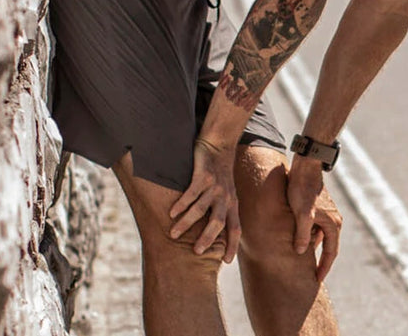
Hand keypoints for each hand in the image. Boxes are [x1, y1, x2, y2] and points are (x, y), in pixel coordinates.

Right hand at [169, 138, 240, 262]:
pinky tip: (172, 212)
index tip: (226, 262)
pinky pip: (191, 194)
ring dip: (186, 223)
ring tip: (173, 234)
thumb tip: (213, 233)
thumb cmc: (220, 173)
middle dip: (207, 238)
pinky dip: (181, 204)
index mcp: (232, 204)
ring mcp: (215, 187)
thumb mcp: (227, 193)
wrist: (219, 145)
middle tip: (196, 252)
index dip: (232, 245)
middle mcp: (226, 197)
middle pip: (218, 222)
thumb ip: (222, 210)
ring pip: (200, 210)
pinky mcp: (204, 176)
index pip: (235, 229)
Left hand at [287, 155, 342, 281]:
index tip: (317, 279)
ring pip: (321, 236)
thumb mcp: (301, 214)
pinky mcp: (320, 207)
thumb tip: (300, 252)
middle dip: (321, 260)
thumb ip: (301, 234)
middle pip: (328, 246)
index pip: (331, 252)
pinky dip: (310, 235)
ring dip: (314, 247)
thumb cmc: (302, 189)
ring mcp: (327, 213)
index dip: (324, 267)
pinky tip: (299, 237)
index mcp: (332, 224)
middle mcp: (334, 220)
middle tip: (312, 274)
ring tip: (303, 259)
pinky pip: (316, 227)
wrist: (306, 166)